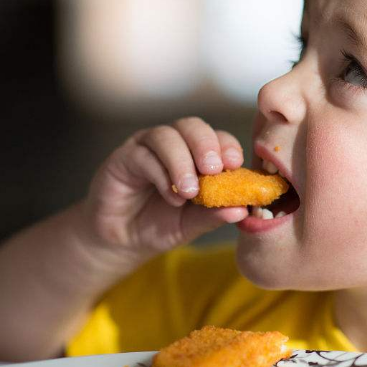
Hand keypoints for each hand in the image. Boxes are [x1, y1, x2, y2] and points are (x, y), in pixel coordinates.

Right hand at [82, 117, 248, 255]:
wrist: (123, 240)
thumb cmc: (161, 225)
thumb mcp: (193, 223)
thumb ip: (214, 214)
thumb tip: (243, 210)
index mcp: (196, 154)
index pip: (217, 138)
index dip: (227, 146)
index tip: (234, 164)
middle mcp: (173, 144)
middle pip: (192, 126)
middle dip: (205, 145)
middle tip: (213, 169)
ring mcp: (147, 148)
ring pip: (166, 136)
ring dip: (181, 162)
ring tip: (190, 192)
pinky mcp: (123, 157)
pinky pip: (143, 156)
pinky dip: (161, 175)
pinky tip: (170, 197)